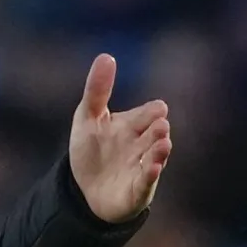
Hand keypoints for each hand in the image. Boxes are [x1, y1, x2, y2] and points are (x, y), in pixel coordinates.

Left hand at [69, 53, 171, 223]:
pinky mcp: (137, 189)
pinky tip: (154, 168)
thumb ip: (97, 90)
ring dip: (160, 151)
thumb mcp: (87, 118)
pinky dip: (150, 175)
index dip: (152, 112)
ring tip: (163, 143)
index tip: (156, 110)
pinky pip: (147, 182)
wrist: (83, 190)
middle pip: (156, 133)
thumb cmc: (91, 151)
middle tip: (159, 125)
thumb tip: (106, 56)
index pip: (150, 113)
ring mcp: (142, 166)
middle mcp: (143, 144)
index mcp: (134, 124)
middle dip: (158, 130)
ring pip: (156, 157)